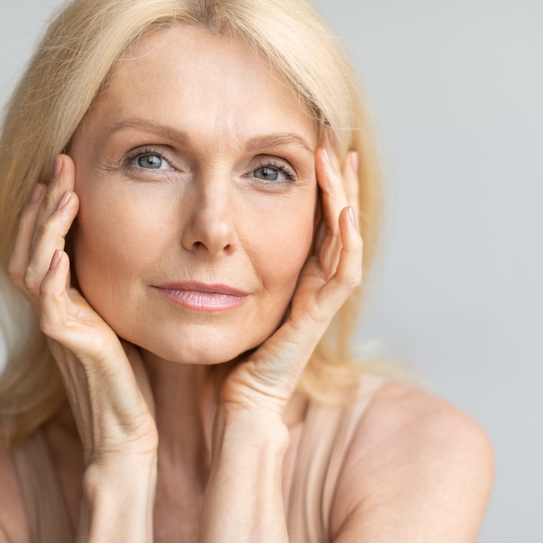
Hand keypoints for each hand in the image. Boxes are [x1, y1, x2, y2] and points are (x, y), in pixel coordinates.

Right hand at [8, 154, 156, 464]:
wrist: (126, 436)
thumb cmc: (132, 385)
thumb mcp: (125, 324)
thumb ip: (119, 292)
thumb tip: (143, 256)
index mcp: (65, 303)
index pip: (44, 243)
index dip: (50, 207)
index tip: (65, 170)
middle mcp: (53, 310)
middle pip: (30, 244)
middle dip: (43, 201)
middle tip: (59, 162)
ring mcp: (55, 326)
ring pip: (32, 264)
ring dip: (46, 224)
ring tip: (61, 190)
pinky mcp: (65, 342)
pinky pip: (48, 299)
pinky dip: (51, 270)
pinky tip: (61, 245)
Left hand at [221, 130, 362, 417]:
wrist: (238, 403)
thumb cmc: (226, 356)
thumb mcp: (221, 293)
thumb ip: (220, 263)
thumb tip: (195, 225)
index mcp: (295, 276)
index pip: (316, 219)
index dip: (319, 183)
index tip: (312, 144)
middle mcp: (314, 284)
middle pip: (338, 221)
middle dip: (338, 179)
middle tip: (335, 139)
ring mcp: (321, 301)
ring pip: (347, 239)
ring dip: (345, 197)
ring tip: (340, 159)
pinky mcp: (318, 319)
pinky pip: (343, 274)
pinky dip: (346, 241)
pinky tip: (341, 210)